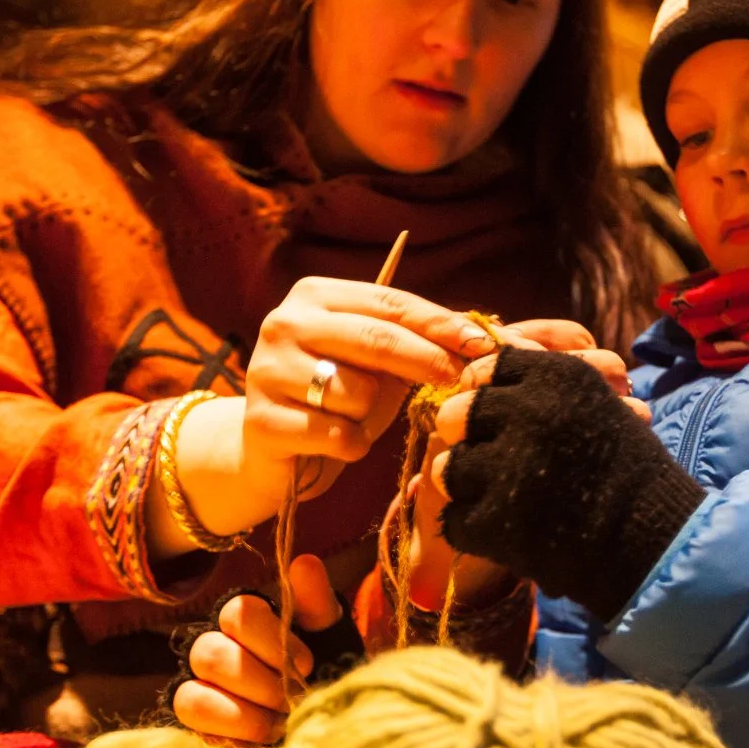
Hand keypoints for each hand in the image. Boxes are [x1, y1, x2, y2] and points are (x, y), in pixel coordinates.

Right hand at [155, 279, 500, 551]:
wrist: (272, 452)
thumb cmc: (336, 399)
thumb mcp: (376, 364)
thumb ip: (416, 343)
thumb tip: (486, 336)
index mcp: (314, 295)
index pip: (390, 303)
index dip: (440, 324)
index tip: (483, 343)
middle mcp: (283, 323)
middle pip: (377, 339)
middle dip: (428, 361)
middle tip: (462, 381)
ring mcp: (267, 370)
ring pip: (358, 392)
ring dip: (371, 416)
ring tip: (352, 420)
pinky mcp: (262, 420)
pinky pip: (338, 435)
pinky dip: (351, 445)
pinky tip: (335, 444)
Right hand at [170, 554, 342, 744]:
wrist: (327, 712)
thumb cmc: (326, 665)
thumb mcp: (329, 633)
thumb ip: (315, 600)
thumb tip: (304, 563)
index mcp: (245, 618)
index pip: (237, 614)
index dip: (270, 640)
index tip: (306, 663)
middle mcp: (214, 646)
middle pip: (209, 654)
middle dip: (258, 682)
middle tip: (291, 699)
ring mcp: (200, 685)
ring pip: (193, 691)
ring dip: (243, 711)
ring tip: (279, 722)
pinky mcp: (197, 723)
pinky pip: (192, 721)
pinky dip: (231, 729)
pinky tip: (264, 735)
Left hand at [412, 350, 668, 618]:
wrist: (654, 541)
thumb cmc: (629, 469)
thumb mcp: (595, 403)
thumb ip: (543, 381)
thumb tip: (488, 358)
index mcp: (556, 378)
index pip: (487, 369)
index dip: (485, 392)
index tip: (494, 411)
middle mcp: (527, 414)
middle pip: (457, 414)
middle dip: (466, 434)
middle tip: (486, 454)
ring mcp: (507, 469)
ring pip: (449, 467)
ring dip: (465, 481)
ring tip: (491, 494)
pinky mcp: (496, 523)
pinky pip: (456, 518)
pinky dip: (473, 526)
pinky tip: (498, 528)